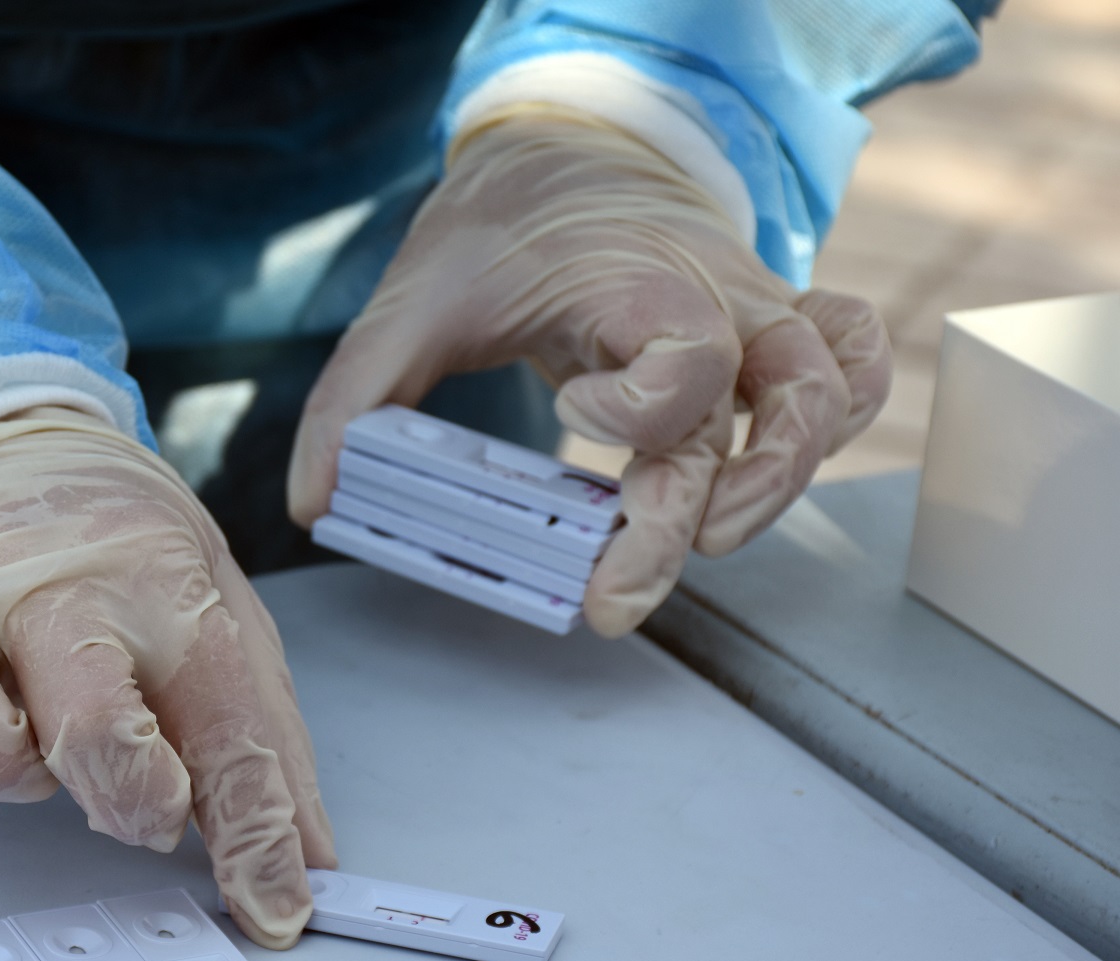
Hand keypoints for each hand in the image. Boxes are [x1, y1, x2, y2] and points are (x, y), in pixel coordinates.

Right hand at [0, 407, 335, 946]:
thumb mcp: (227, 628)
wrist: (26, 439)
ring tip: (13, 742)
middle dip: (121, 791)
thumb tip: (300, 874)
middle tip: (138, 803)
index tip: (270, 906)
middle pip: (87, 718)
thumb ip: (263, 753)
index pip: (229, 733)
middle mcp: (63, 595)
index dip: (252, 836)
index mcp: (171, 603)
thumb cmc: (134, 561)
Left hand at [288, 105, 891, 635]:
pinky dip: (840, 418)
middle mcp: (719, 298)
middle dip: (697, 516)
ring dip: (782, 481)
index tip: (570, 417)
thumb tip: (314, 499)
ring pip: (829, 394)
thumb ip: (356, 394)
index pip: (690, 361)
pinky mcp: (765, 329)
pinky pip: (849, 364)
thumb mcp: (412, 301)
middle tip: (616, 600)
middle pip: (768, 409)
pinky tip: (770, 481)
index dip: (643, 411)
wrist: (564, 157)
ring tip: (703, 544)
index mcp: (640, 283)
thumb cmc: (497, 234)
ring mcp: (753, 314)